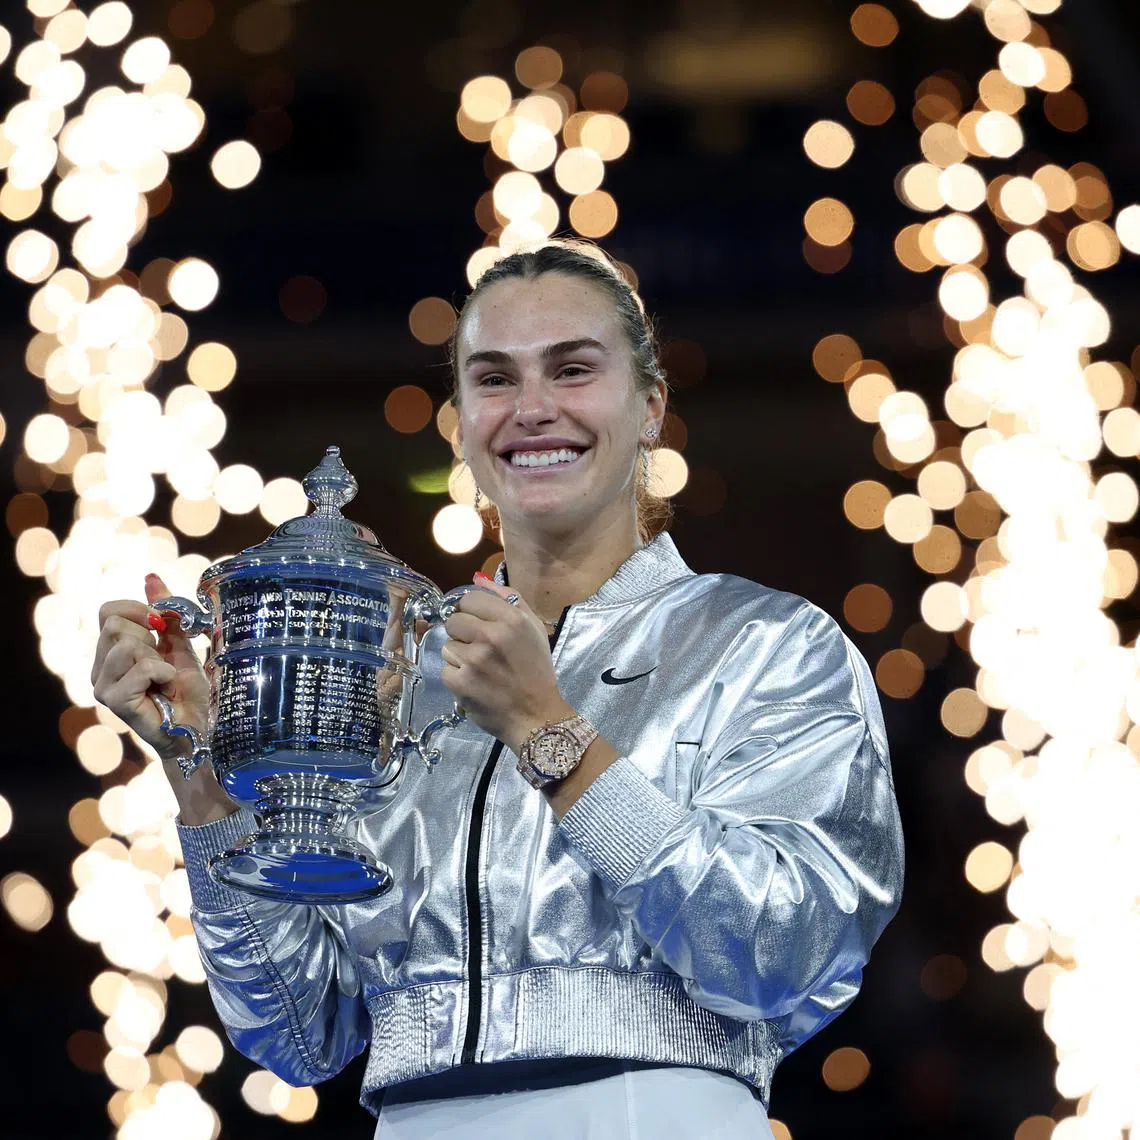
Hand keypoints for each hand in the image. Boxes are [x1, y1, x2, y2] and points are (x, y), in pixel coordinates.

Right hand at [92, 574, 234, 824]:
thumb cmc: (190, 690)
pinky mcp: (115, 702)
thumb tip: (151, 578)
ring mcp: (103, 685)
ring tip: (165, 676)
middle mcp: (100, 668)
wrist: (200, 727)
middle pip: (115, 625)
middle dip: (150, 637)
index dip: (138, 610)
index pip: (108, 611)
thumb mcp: (181, 644)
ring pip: (125, 645)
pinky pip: (137, 669)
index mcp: (112, 651)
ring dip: (156, 656)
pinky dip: (160, 672)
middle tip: (164, 659)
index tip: (162, 625)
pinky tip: (166, 686)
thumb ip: (166, 614)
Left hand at [439, 576, 573, 752]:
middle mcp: (492, 635)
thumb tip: (477, 578)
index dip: (472, 613)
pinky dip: (457, 678)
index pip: (469, 599)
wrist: (537, 715)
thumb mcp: (533, 628)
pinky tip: (475, 684)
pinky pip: (445, 669)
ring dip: (460, 657)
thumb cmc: (536, 670)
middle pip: (454, 621)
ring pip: (447, 646)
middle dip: (463, 634)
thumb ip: (508, 599)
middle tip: (480, 650)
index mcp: (511, 619)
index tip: (480, 626)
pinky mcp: (460, 682)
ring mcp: (474, 660)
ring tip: (480, 670)